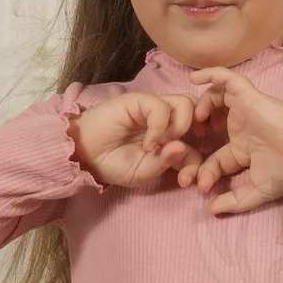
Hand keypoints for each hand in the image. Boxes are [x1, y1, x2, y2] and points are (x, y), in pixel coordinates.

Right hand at [68, 92, 204, 187]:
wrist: (85, 154)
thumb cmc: (112, 164)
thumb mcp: (143, 172)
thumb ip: (165, 163)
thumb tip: (183, 148)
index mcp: (169, 142)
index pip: (195, 145)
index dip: (196, 164)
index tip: (186, 181)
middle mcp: (165, 123)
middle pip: (197, 115)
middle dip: (198, 135)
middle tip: (182, 154)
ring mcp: (153, 110)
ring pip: (185, 103)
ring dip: (180, 127)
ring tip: (161, 146)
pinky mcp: (139, 101)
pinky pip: (161, 107)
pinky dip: (159, 126)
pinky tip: (148, 143)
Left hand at [178, 66, 282, 214]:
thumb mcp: (259, 191)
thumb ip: (235, 202)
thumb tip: (210, 210)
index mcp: (243, 151)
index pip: (215, 160)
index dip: (204, 172)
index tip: (200, 186)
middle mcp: (241, 129)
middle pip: (209, 125)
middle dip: (194, 136)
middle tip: (187, 147)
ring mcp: (243, 110)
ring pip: (215, 98)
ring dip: (201, 106)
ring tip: (197, 120)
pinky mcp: (247, 95)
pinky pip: (226, 78)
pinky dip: (209, 74)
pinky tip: (194, 79)